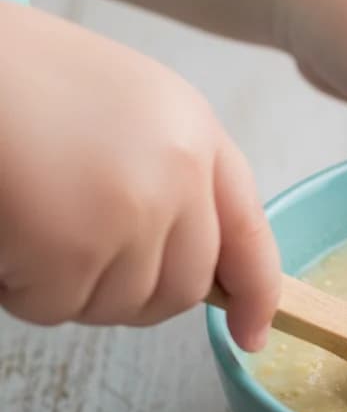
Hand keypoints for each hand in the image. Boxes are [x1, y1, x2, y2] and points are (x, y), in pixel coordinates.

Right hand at [0, 3, 278, 349]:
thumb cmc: (17, 78)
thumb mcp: (125, 107)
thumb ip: (170, 173)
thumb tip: (190, 258)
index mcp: (195, 129)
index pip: (249, 231)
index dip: (257, 292)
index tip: (252, 332)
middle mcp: (180, 170)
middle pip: (185, 287)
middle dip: (132, 295)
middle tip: (74, 263)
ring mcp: (133, 209)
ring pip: (117, 304)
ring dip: (67, 288)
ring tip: (30, 225)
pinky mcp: (73, 245)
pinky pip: (55, 306)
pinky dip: (21, 289)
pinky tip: (7, 234)